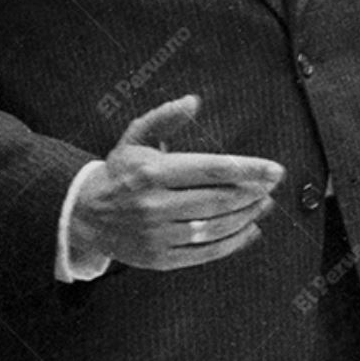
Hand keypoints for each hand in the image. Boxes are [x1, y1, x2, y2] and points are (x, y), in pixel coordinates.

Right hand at [68, 95, 284, 270]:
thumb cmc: (119, 173)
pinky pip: (204, 254)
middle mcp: (155, 205)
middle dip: (253, 193)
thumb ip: (164, 117)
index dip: (248, 169)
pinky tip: (249, 230)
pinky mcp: (159, 259)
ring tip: (264, 204)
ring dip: (247, 216)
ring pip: (215, 228)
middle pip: (219, 200)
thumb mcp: (135, 138)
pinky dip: (232, 243)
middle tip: (272, 186)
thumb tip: (193, 101)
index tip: (276, 170)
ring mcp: (157, 235)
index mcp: (153, 172)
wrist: (83, 216)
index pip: (211, 169)